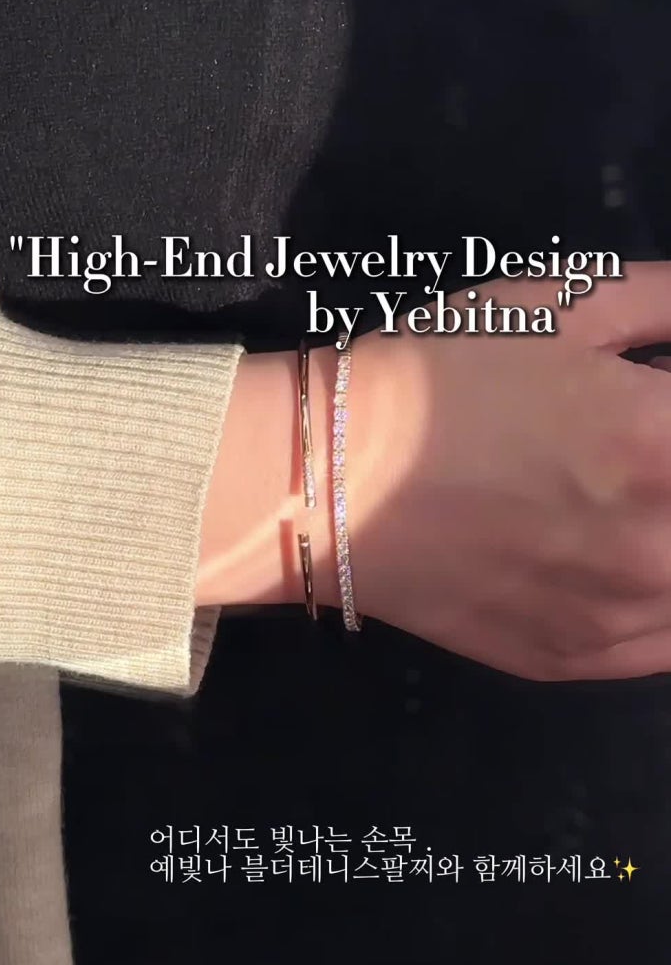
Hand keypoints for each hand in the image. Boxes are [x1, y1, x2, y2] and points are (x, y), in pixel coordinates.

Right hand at [348, 263, 670, 680]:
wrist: (328, 478)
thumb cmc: (441, 375)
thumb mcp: (562, 302)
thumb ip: (667, 304)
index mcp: (664, 447)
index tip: (668, 417)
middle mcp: (658, 546)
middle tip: (648, 463)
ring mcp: (616, 617)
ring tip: (629, 507)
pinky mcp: (572, 661)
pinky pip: (666, 645)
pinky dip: (665, 602)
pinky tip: (631, 562)